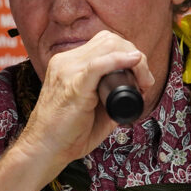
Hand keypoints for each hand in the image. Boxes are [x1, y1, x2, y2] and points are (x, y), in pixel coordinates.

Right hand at [18, 31, 153, 168]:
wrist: (44, 150)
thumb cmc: (67, 134)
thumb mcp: (91, 108)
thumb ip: (108, 97)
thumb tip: (133, 93)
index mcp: (68, 63)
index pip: (104, 43)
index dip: (127, 54)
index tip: (141, 77)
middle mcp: (66, 61)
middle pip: (110, 41)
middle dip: (136, 56)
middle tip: (146, 82)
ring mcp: (67, 71)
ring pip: (109, 47)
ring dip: (135, 61)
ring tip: (144, 82)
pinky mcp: (73, 85)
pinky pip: (98, 64)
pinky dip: (119, 60)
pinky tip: (135, 61)